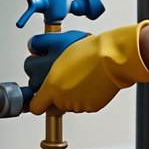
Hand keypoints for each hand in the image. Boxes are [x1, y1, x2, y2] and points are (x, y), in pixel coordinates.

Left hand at [24, 22, 148, 113]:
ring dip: (71, 92)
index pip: (35, 106)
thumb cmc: (90, 50)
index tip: (40, 93)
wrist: (115, 58)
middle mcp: (63, 99)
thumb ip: (40, 48)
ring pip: (68, 102)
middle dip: (55, 91)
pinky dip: (85, 95)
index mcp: (51, 86)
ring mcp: (78, 104)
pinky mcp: (92, 106)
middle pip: (52, 101)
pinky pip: (83, 103)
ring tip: (81, 74)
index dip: (37, 97)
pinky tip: (90, 80)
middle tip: (64, 75)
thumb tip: (33, 49)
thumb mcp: (57, 42)